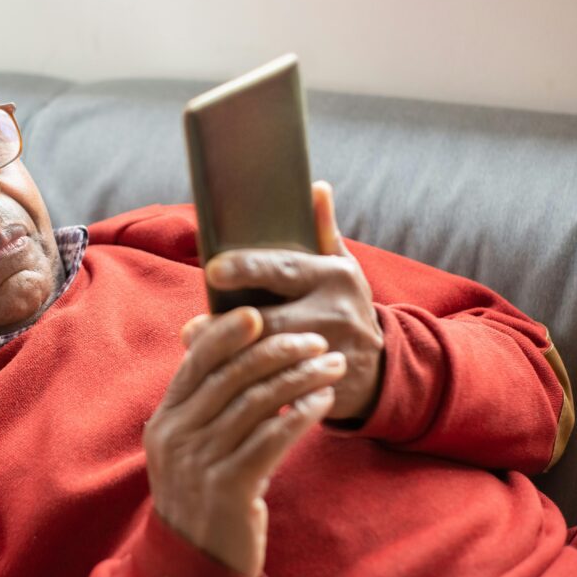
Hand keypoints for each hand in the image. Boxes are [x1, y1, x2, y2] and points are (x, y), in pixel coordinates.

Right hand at [144, 306, 343, 576]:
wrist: (195, 562)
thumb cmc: (203, 494)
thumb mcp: (189, 448)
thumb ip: (204, 406)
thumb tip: (236, 354)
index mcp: (165, 420)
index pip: (196, 362)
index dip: (226, 333)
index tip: (259, 313)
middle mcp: (177, 436)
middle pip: (232, 376)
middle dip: (277, 350)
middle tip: (314, 339)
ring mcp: (201, 462)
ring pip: (258, 402)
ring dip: (300, 377)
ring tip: (331, 365)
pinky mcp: (230, 487)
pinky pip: (273, 437)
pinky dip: (302, 413)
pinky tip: (324, 401)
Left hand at [187, 181, 383, 419]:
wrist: (384, 368)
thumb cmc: (345, 306)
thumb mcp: (342, 267)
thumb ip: (324, 231)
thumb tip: (316, 187)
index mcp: (333, 276)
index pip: (284, 269)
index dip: (247, 268)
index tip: (213, 269)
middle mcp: (336, 312)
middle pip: (271, 320)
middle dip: (228, 325)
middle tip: (193, 327)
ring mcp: (333, 353)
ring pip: (271, 357)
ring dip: (231, 356)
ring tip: (198, 351)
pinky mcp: (326, 387)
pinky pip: (281, 389)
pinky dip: (249, 386)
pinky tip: (223, 383)